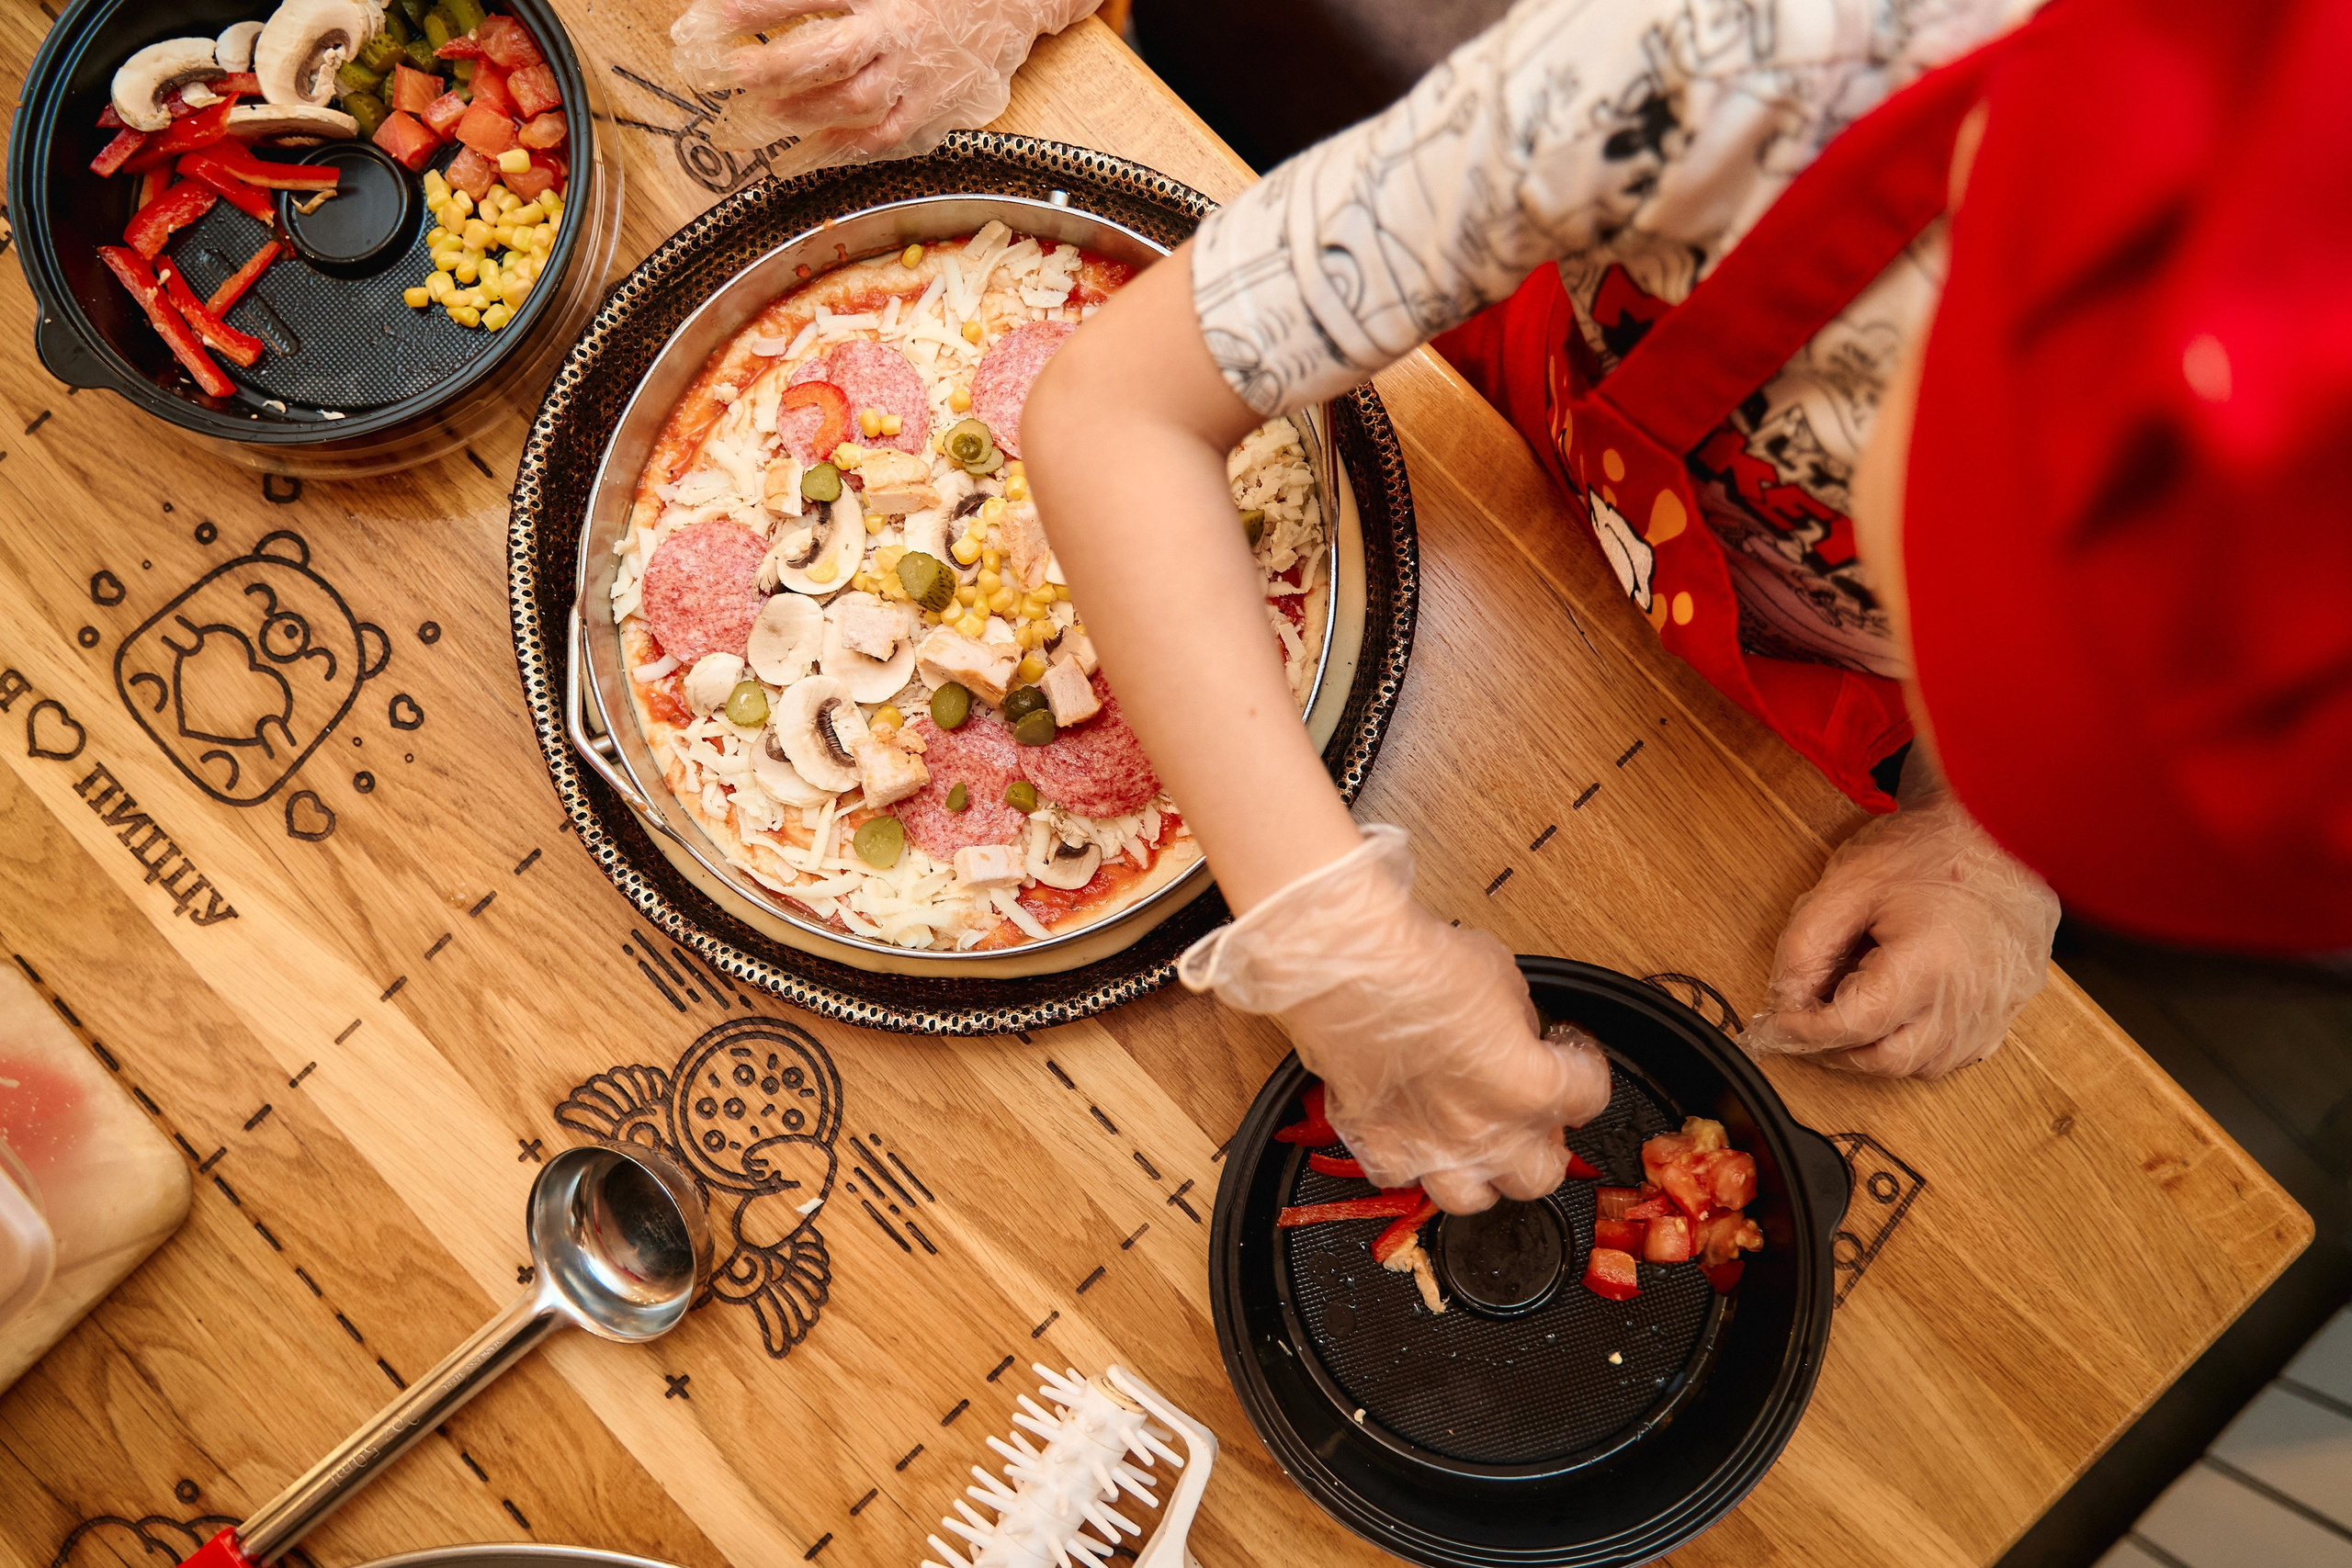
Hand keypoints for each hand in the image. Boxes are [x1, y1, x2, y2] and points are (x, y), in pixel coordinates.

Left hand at [670, 0, 1097, 157]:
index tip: (718, 16)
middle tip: (735, 74)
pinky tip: (814, 147)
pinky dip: (844, 146)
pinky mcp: (933, 107)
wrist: (1016, 2)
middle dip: (777, 68)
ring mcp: (917, 75)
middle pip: (831, 54)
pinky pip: (884, 136)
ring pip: (854, 103)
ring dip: (804, 110)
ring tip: (769, 112)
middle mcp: (900, 31)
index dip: (763, 8)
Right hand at [1180, 826, 1613, 1211]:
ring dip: (1480, 1171)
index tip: (1570, 1053)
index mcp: (1532, 1091)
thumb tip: (1517, 1033)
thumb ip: (1521, 1024)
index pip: (1589, 1097)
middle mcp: (1486, 1135)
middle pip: (1541, 1176)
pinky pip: (1397, 1177)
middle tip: (1530, 1113)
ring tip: (1474, 1142)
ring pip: (1471, 1198)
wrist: (1350, 969)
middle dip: (1541, 1143)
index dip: (1584, 1068)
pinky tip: (1408, 1132)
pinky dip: (1406, 1160)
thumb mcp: (1504, 979)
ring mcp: (1428, 1149)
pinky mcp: (1374, 1144)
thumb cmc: (1423, 965)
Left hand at [1747, 757, 2059, 1076]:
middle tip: (1808, 1019)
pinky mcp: (2010, 1008)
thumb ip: (1805, 945)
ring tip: (1859, 1001)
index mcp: (1928, 964)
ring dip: (1880, 1047)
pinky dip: (1920, 1043)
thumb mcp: (1848, 883)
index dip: (1804, 1031)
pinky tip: (1903, 1007)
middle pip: (1886, 1060)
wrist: (2001, 824)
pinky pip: (1959, 1052)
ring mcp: (1996, 1009)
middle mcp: (1968, 999)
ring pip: (1924, 1065)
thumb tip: (1785, 998)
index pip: (1852, 1026)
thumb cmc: (1930, 847)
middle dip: (1837, 1047)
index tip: (1778, 1022)